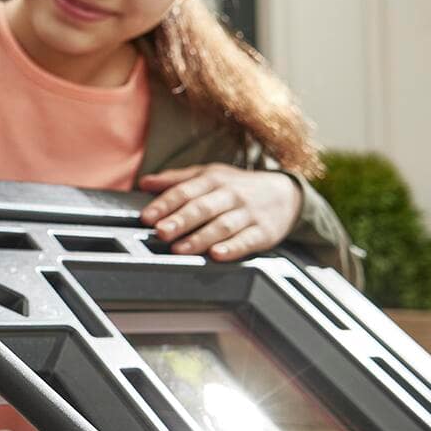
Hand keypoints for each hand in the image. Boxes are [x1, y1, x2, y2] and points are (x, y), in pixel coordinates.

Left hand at [138, 164, 302, 260]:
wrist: (286, 193)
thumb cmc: (237, 186)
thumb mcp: (208, 175)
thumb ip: (176, 180)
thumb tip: (144, 182)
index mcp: (213, 180)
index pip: (184, 191)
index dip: (164, 204)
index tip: (147, 217)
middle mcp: (230, 195)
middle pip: (202, 207)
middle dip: (180, 220)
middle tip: (161, 232)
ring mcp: (248, 213)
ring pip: (222, 225)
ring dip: (200, 238)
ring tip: (180, 249)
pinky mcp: (265, 232)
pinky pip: (248, 240)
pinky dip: (232, 248)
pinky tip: (217, 255)